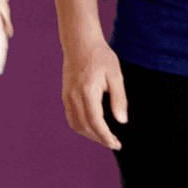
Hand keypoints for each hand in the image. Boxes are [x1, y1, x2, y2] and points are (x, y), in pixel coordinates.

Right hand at [62, 34, 127, 149]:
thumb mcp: (116, 75)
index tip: (116, 144)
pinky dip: (81, 127)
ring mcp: (67, 96)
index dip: (105, 136)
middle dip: (100, 138)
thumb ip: (119, 98)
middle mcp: (74, 96)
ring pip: (76, 125)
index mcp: (87, 91)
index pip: (95, 122)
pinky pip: (71, 117)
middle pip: (85, 127)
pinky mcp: (65, 95)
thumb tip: (122, 121)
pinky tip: (93, 127)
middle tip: (115, 143)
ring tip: (105, 137)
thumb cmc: (101, 57)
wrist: (80, 43)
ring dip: (90, 135)